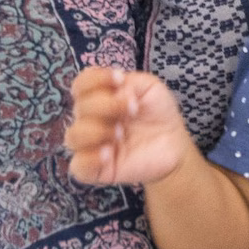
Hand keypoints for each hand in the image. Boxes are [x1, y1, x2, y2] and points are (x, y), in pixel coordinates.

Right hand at [63, 65, 193, 185]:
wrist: (175, 146)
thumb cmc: (158, 114)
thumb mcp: (151, 88)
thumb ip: (132, 82)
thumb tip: (115, 91)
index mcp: (99, 97)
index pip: (81, 84)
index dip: (95, 79)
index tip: (120, 80)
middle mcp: (91, 120)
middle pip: (80, 108)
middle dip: (107, 105)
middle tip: (133, 110)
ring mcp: (91, 146)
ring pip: (73, 136)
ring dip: (97, 130)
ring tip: (121, 133)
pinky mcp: (97, 169)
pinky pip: (78, 166)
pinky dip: (90, 158)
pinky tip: (109, 153)